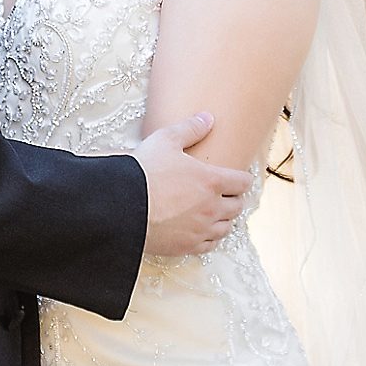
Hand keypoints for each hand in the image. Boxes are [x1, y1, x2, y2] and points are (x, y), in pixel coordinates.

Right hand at [132, 112, 249, 256]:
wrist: (122, 207)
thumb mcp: (165, 140)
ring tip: (216, 213)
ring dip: (224, 219)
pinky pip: (210, 246)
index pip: (243, 182)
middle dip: (235, 199)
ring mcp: (200, 230)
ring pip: (226, 228)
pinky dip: (210, 238)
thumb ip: (189, 129)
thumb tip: (207, 118)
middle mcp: (212, 208)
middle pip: (237, 207)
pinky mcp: (187, 246)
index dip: (243, 178)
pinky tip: (203, 231)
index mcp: (211, 181)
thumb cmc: (144, 172)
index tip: (239, 177)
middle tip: (228, 195)